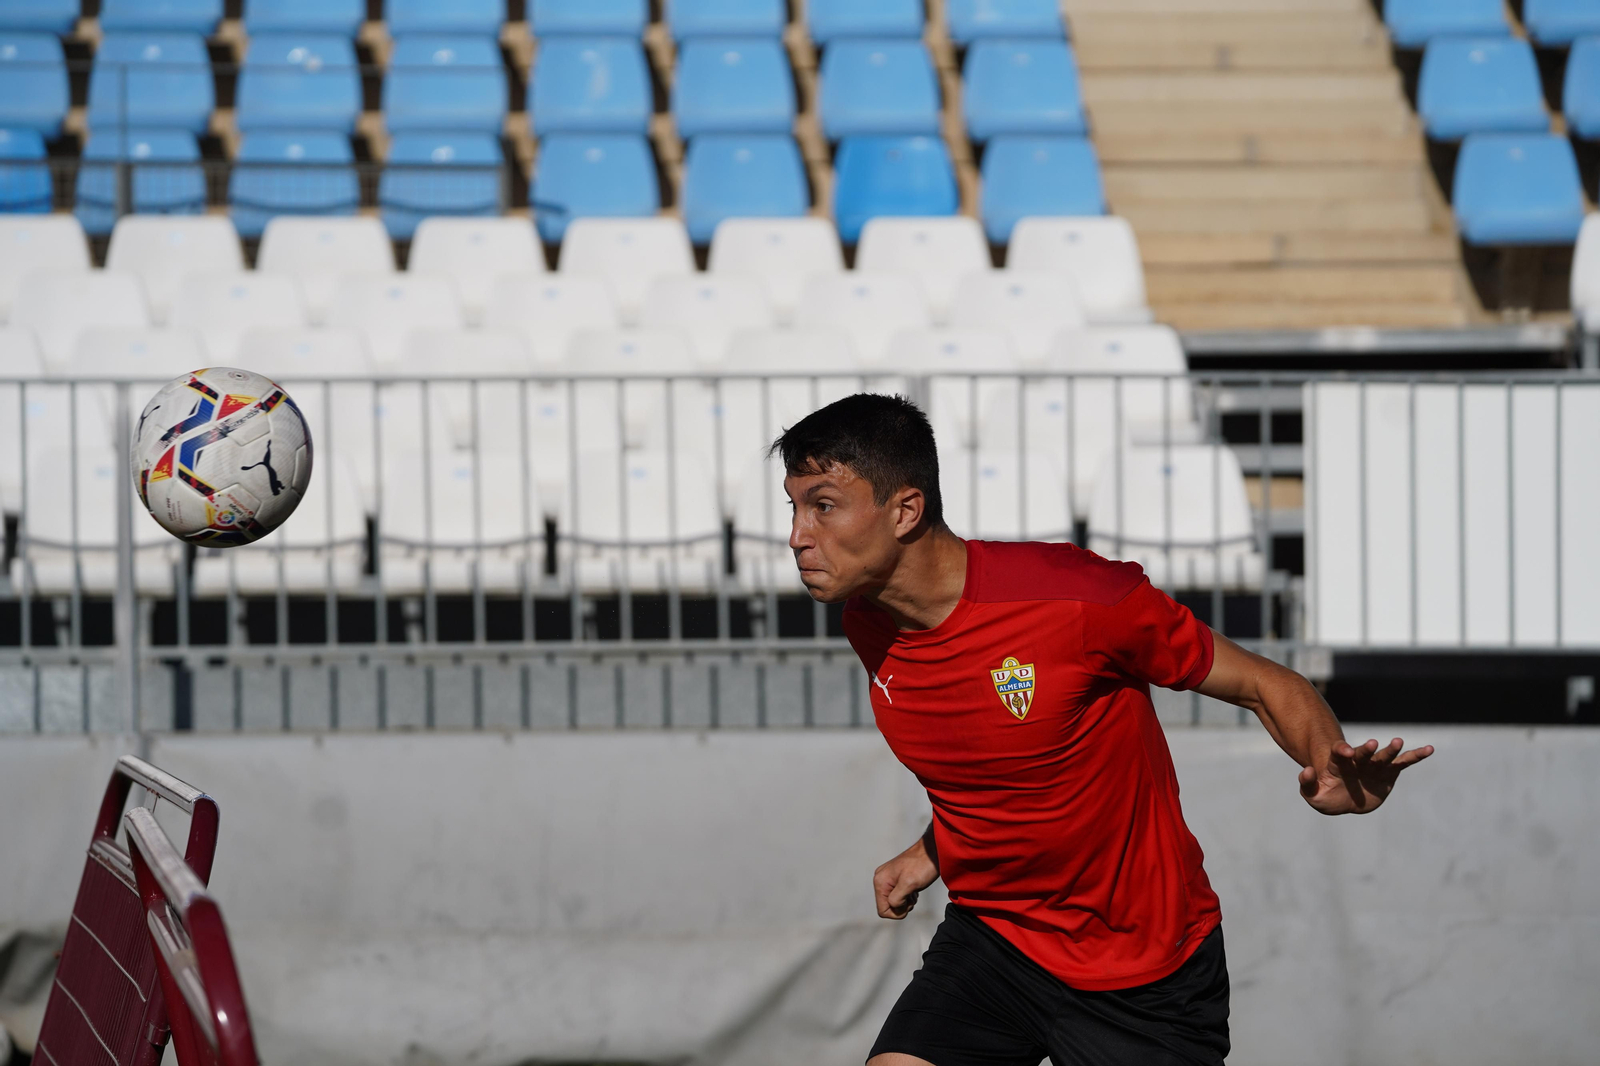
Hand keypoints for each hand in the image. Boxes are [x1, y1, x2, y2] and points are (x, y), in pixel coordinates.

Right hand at [873, 835, 939, 918]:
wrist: (932, 852)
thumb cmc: (923, 864)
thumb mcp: (909, 884)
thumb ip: (896, 898)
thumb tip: (893, 906)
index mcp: (880, 881)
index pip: (882, 910)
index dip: (897, 911)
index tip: (908, 902)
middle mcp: (881, 879)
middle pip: (888, 907)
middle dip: (902, 905)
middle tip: (912, 894)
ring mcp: (889, 878)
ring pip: (894, 902)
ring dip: (906, 901)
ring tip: (914, 890)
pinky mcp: (896, 878)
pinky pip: (899, 895)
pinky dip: (908, 895)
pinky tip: (914, 888)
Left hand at [1299, 737, 1433, 814]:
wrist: (1345, 800)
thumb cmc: (1327, 796)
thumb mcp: (1313, 795)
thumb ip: (1307, 784)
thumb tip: (1306, 771)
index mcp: (1337, 764)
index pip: (1338, 753)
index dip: (1341, 750)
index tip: (1346, 751)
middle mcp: (1357, 761)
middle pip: (1363, 753)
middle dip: (1367, 749)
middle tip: (1373, 743)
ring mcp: (1374, 766)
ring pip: (1384, 756)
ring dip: (1391, 750)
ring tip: (1398, 741)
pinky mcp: (1389, 773)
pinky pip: (1404, 763)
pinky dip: (1416, 756)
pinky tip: (1429, 749)